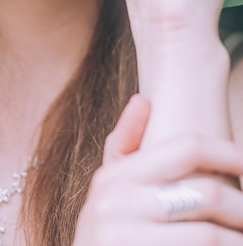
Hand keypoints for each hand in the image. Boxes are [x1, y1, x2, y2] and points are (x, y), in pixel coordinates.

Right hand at [73, 95, 242, 245]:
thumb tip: (143, 99)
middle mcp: (118, 203)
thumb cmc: (103, 232)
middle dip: (242, 206)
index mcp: (116, 175)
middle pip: (206, 194)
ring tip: (242, 237)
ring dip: (236, 238)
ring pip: (209, 235)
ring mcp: (125, 239)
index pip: (187, 148)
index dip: (229, 153)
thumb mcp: (105, 187)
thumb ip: (124, 142)